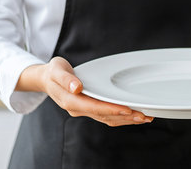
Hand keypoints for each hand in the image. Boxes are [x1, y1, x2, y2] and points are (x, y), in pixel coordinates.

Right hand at [16, 57, 153, 126]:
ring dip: (127, 119)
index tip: (127, 109)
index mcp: (70, 100)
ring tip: (144, 117)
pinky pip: (107, 116)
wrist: (46, 78)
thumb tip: (76, 87)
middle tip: (144, 115)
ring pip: (108, 118)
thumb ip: (66, 78)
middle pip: (104, 116)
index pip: (94, 107)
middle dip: (125, 117)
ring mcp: (84, 110)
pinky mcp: (89, 108)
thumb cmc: (53, 72)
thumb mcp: (56, 70)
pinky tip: (133, 115)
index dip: (111, 109)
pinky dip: (121, 117)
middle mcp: (78, 108)